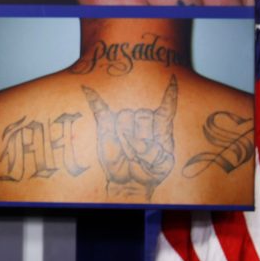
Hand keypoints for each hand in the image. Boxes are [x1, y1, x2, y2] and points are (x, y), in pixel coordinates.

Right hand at [82, 76, 177, 199]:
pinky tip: (87, 88)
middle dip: (142, 137)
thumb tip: (137, 143)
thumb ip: (155, 153)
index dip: (170, 94)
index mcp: (160, 126)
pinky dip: (93, 98)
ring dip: (128, 140)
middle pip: (143, 115)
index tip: (173, 78)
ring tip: (130, 154)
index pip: (166, 107)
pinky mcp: (107, 125)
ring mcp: (123, 122)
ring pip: (126, 117)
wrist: (130, 182)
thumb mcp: (161, 166)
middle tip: (140, 156)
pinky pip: (100, 108)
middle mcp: (142, 120)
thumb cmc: (148, 172)